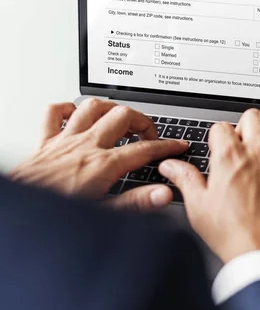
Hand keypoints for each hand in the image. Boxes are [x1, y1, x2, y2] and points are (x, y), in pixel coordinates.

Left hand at [10, 99, 188, 210]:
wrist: (21, 211)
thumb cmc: (56, 214)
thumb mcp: (104, 214)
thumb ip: (137, 203)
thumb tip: (163, 194)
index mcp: (103, 165)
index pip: (144, 149)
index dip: (167, 146)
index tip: (177, 145)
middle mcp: (86, 146)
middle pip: (122, 117)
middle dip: (142, 121)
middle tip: (149, 134)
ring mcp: (64, 140)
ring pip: (92, 107)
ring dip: (110, 109)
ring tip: (120, 118)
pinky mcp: (44, 141)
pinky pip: (54, 112)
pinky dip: (68, 109)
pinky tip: (78, 115)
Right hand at [159, 109, 259, 262]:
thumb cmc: (234, 235)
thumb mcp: (199, 208)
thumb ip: (186, 180)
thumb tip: (171, 166)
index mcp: (229, 158)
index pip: (221, 127)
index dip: (218, 137)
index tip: (219, 149)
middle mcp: (257, 154)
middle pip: (253, 117)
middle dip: (245, 127)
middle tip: (242, 147)